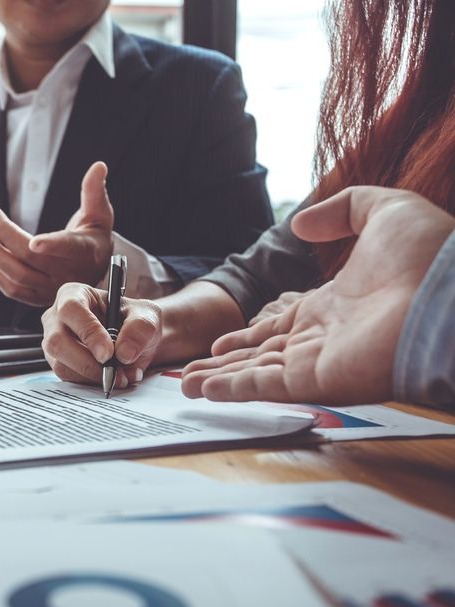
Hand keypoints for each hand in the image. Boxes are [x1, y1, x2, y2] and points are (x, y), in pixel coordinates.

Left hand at [0, 161, 113, 306]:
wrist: (93, 270)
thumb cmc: (94, 236)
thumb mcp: (99, 213)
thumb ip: (94, 191)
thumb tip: (98, 166)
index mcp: (84, 252)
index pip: (68, 248)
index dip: (51, 245)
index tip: (34, 241)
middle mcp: (68, 274)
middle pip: (31, 258)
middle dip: (6, 235)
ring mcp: (51, 289)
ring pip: (17, 276)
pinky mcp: (38, 298)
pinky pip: (12, 290)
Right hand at [41, 282, 161, 388]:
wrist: (134, 341)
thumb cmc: (135, 320)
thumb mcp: (147, 316)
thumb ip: (140, 328)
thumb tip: (124, 353)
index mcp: (74, 294)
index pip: (71, 309)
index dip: (88, 332)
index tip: (108, 353)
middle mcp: (57, 318)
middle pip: (57, 341)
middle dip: (86, 362)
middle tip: (113, 372)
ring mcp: (54, 342)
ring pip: (61, 364)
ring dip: (92, 376)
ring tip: (121, 376)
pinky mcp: (59, 363)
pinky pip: (68, 378)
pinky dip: (92, 383)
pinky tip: (112, 377)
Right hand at [182, 186, 454, 404]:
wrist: (452, 295)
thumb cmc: (431, 256)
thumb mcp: (386, 210)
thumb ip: (342, 210)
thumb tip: (300, 223)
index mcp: (333, 306)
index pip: (280, 326)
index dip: (248, 335)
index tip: (221, 343)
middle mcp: (322, 339)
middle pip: (260, 355)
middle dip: (224, 364)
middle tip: (190, 371)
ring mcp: (318, 362)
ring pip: (255, 373)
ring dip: (219, 379)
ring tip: (184, 384)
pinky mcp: (318, 381)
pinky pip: (266, 386)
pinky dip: (233, 389)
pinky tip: (204, 389)